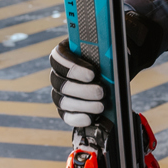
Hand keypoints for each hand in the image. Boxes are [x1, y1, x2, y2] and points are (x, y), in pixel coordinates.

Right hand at [50, 9, 167, 127]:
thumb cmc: (106, 56)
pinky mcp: (66, 109)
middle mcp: (57, 74)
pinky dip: (78, 118)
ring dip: (83, 104)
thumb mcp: (106, 49)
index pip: (58, 59)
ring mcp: (60, 93)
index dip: (74, 67)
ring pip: (63, 101)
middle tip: (101, 91)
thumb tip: (110, 59)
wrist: (110, 69)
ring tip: (101, 105)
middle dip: (82, 89)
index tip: (93, 73)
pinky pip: (66, 116)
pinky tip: (90, 118)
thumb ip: (105, 51)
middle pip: (61, 83)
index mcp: (63, 53)